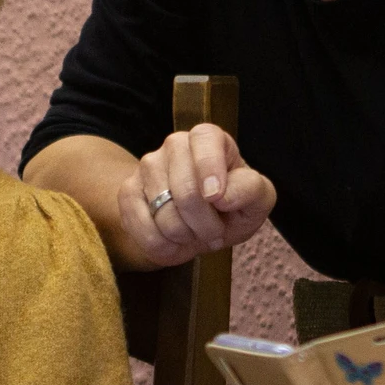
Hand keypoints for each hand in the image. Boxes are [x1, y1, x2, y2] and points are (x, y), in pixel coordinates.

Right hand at [115, 123, 273, 269]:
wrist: (195, 226)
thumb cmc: (231, 208)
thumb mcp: (257, 201)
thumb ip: (251, 190)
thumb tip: (223, 195)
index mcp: (209, 138)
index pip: (205, 140)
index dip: (209, 168)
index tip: (216, 198)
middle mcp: (176, 144)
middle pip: (185, 188)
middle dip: (204, 223)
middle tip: (215, 234)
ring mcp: (148, 166)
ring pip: (163, 212)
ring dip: (184, 235)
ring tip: (194, 234)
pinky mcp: (127, 191)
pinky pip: (142, 227)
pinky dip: (163, 246)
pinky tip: (173, 242)